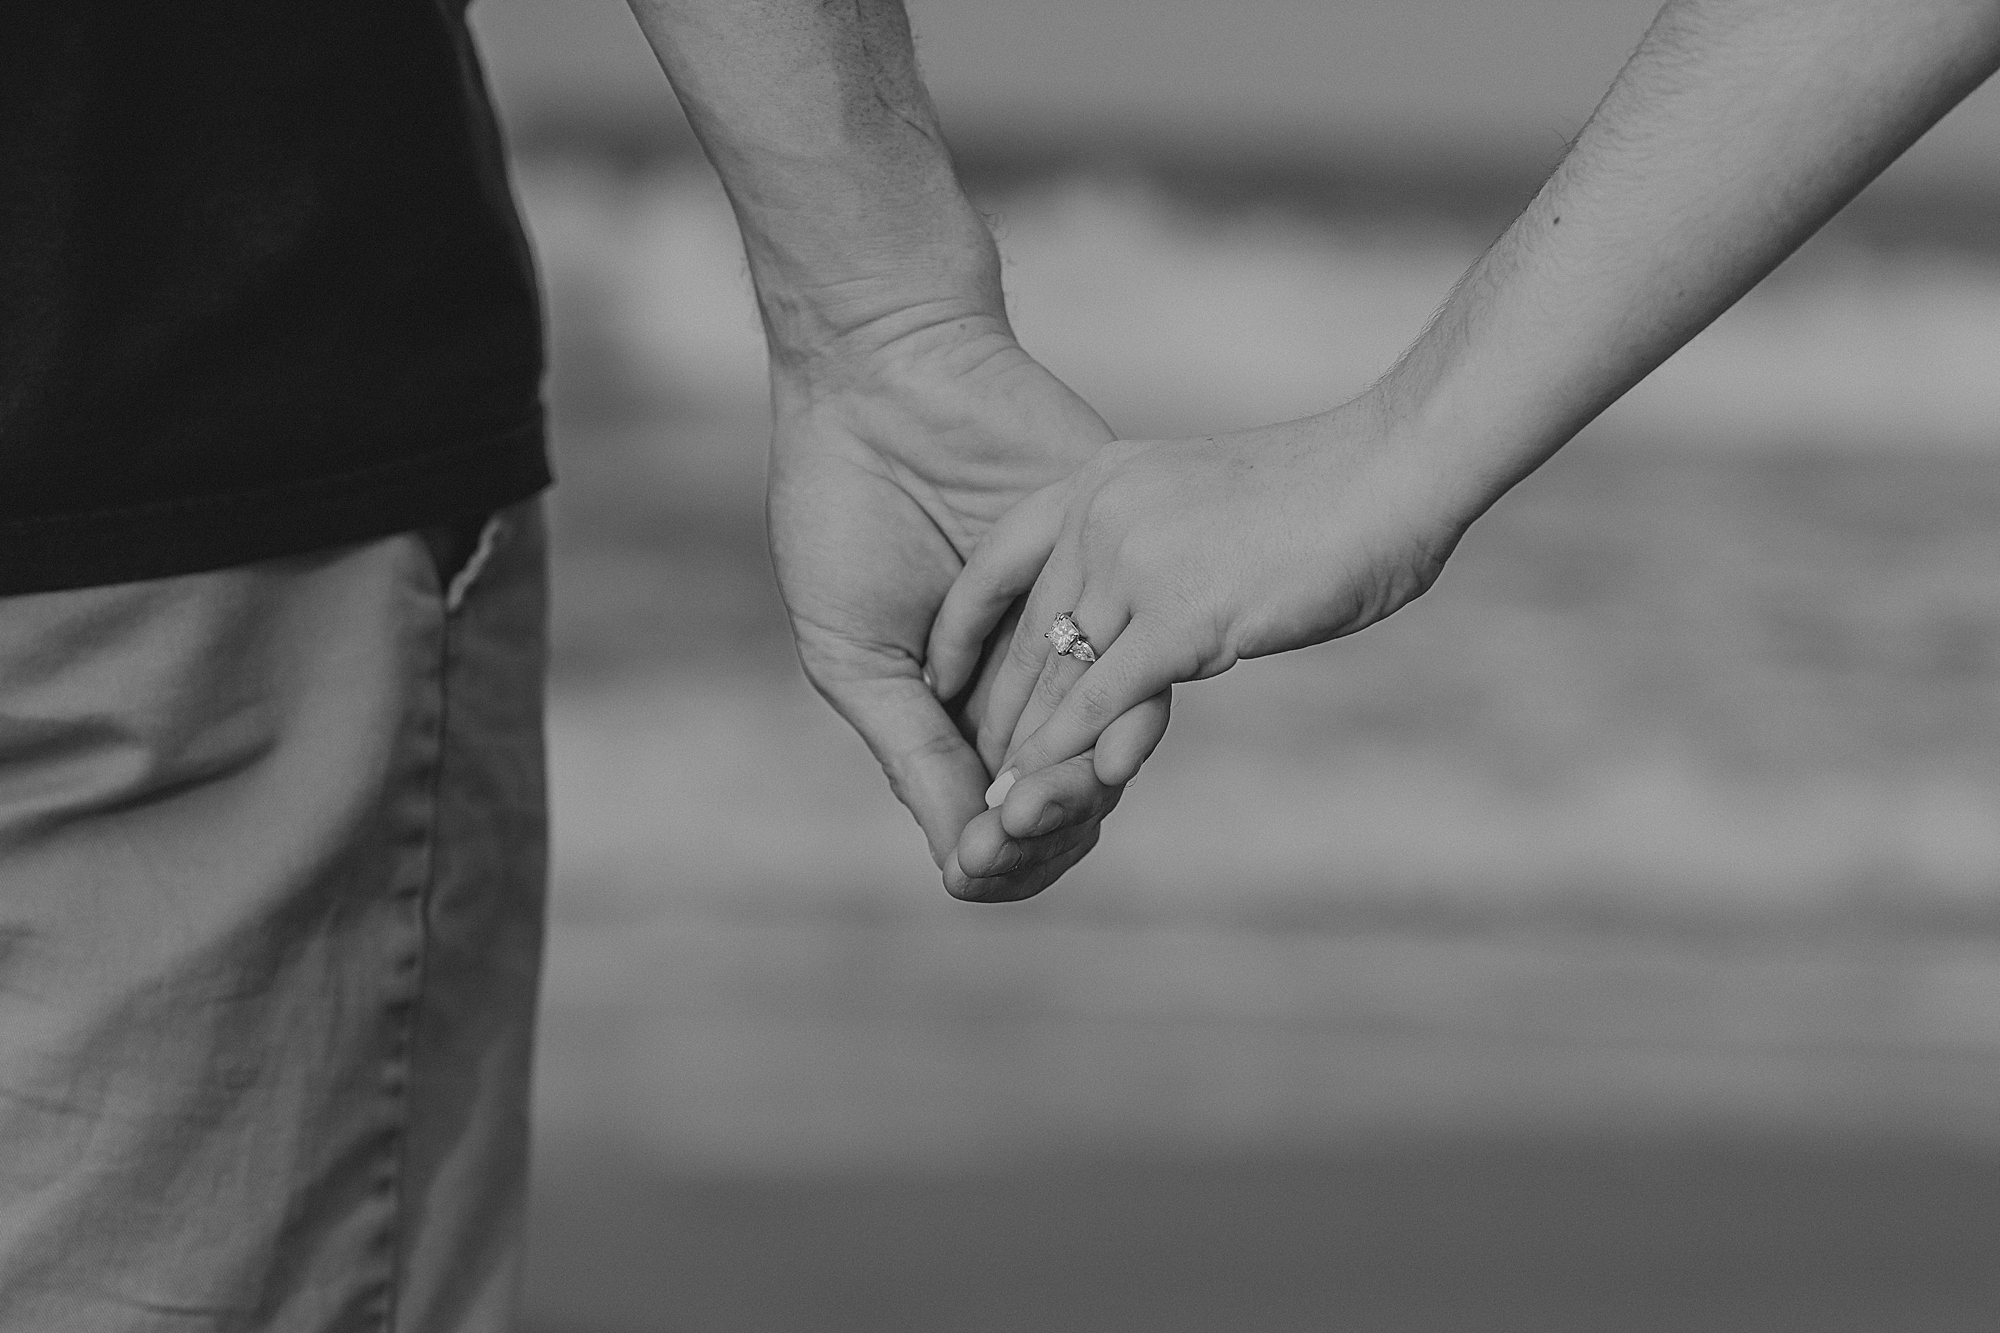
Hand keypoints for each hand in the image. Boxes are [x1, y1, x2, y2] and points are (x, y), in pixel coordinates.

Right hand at [767, 313, 1164, 900]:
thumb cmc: (844, 516)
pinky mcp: (1121, 576)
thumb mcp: (858, 656)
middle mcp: (1031, 680)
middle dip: (1043, 834)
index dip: (999, 855)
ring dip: (1077, 791)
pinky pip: (1139, 664)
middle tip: (1012, 836)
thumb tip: (966, 864)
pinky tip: (1083, 748)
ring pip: (1107, 745)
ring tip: (1039, 806)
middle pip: (1067, 794)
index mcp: (961, 709)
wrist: (881, 384)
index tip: (976, 859)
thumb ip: (915, 755)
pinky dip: (1111, 721)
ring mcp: (1081, 630)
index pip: (1003, 812)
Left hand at [925, 397, 1469, 837]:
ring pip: (1056, 675)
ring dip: (1024, 750)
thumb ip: (1159, 550)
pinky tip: (1045, 794)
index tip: (943, 678)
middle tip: (969, 773)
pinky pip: (1101, 699)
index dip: (965, 629)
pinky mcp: (1178, 616)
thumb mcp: (1205, 503)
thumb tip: (1148, 608)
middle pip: (1024, 632)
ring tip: (996, 805)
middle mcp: (1100, 517)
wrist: (1393, 468)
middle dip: (993, 713)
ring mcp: (1134, 564)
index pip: (999, 562)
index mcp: (1100, 480)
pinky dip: (1068, 754)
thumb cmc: (1327, 492)